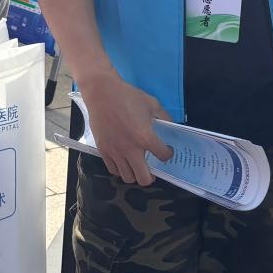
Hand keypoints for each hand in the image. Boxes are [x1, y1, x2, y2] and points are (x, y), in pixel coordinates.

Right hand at [77, 66, 171, 185]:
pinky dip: (121, 169)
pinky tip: (124, 160)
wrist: (102, 93)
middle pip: (144, 179)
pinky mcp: (103, 150)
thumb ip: (164, 117)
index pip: (163, 156)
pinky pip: (113, 170)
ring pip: (128, 178)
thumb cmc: (127, 96)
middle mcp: (130, 149)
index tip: (167, 151)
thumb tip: (171, 127)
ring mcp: (115, 152)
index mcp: (145, 137)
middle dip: (152, 175)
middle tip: (152, 167)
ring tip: (137, 165)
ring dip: (135, 173)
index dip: (168, 154)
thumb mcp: (152, 103)